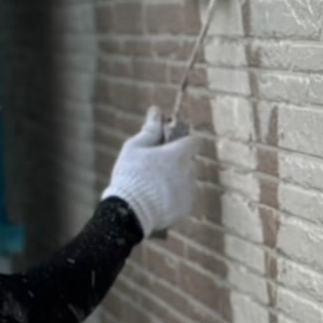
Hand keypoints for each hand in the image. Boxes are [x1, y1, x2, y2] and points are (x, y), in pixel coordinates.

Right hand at [101, 106, 196, 236]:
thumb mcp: (134, 148)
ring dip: (175, 181)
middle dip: (176, 163)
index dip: (181, 141)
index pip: (193, 141)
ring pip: (186, 181)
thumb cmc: (131, 176)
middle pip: (188, 162)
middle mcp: (189, 172)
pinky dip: (174, 198)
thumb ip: (150, 130)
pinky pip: (183, 198)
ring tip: (153, 188)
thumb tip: (156, 111)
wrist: (130, 212)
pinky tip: (157, 200)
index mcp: (179, 154)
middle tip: (154, 170)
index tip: (168, 146)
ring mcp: (190, 191)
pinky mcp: (187, 208)